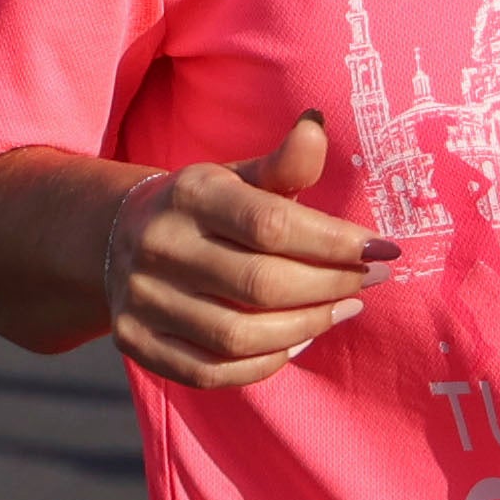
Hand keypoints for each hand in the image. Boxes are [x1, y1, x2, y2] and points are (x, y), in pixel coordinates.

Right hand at [108, 115, 374, 387]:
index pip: (273, 225)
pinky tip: (299, 341)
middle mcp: (159, 246)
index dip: (336, 242)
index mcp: (191, 195)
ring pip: (239, 335)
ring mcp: (141, 299)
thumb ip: (284, 163)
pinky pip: (209, 372)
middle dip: (332, 286)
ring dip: (307, 327)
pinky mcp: (135, 343)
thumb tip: (317, 127)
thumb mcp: (240, 176)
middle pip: (262, 284)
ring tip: (344, 309)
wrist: (115, 236)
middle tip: (372, 281)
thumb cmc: (206, 207)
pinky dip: (264, 364)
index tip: (384, 250)